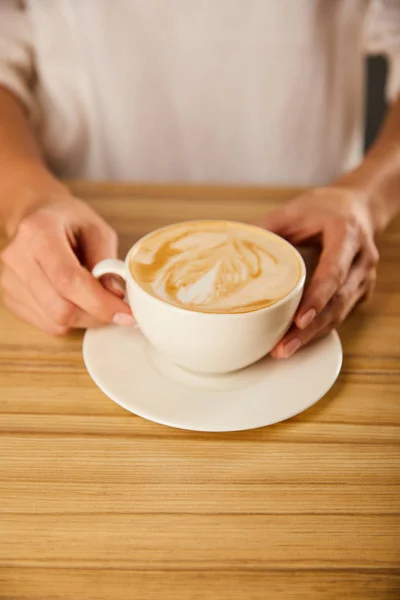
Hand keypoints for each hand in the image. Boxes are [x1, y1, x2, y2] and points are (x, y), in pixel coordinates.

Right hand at [0, 191, 132, 334]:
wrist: (35, 215)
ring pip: (54, 321)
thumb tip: (115, 295)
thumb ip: (107, 262)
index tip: (125, 313)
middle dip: (96, 315)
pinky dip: (69, 320)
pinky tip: (76, 301)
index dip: (100, 303)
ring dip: (84, 319)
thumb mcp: (97, 230)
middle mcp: (18, 257)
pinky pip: (45, 323)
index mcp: (39, 232)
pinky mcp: (10, 296)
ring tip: (95, 300)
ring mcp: (9, 279)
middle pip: (60, 307)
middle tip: (117, 309)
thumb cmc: (68, 220)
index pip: (68, 280)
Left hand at [260, 187, 378, 357]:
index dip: (318, 298)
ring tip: (283, 350)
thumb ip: (266, 228)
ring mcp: (365, 278)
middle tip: (283, 347)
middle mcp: (362, 259)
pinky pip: (341, 315)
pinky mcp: (360, 292)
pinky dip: (319, 329)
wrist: (359, 208)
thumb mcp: (294, 211)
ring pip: (341, 314)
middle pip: (338, 301)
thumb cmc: (325, 208)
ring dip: (312, 335)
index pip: (335, 271)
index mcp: (348, 234)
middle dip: (310, 329)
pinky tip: (297, 340)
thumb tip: (231, 246)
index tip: (300, 320)